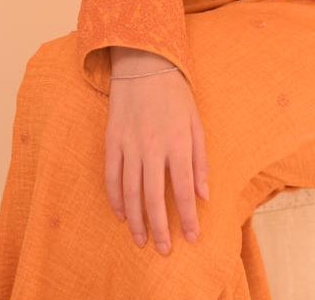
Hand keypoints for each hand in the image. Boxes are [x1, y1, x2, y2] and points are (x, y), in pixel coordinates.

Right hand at [104, 50, 209, 254]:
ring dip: (136, 221)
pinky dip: (115, 199)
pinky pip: (111, 177)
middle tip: (164, 249)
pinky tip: (122, 214)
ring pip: (130, 193)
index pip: (183, 190)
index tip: (191, 237)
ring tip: (142, 240)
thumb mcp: (196, 123)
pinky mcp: (112, 140)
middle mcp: (152, 147)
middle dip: (160, 228)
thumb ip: (200, 160)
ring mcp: (129, 145)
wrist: (144, 64)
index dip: (187, 217)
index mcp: (178, 142)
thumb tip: (203, 195)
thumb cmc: (176, 94)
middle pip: (154, 198)